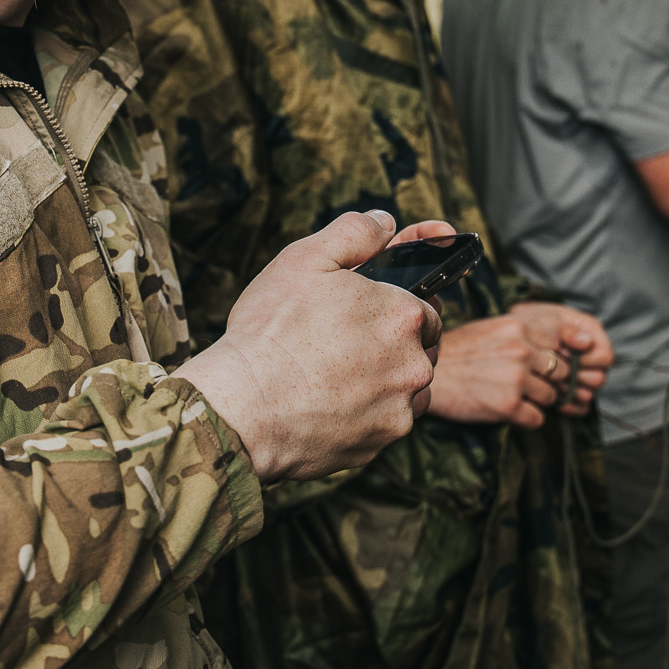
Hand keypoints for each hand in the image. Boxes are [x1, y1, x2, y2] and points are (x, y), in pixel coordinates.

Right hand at [172, 210, 441, 481]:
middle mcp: (413, 366)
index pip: (426, 309)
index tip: (369, 312)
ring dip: (383, 382)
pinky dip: (363, 415)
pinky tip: (326, 403)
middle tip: (346, 340)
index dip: (398, 307)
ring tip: (335, 373)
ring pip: (405, 391)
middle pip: (420, 351)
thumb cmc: (271, 331)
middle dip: (393, 344)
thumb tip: (385, 222)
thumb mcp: (306, 259)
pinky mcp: (376, 447)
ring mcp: (398, 411)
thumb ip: (354, 232)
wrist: (241, 408)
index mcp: (404, 316)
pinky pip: (380, 426)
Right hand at [423, 314, 566, 428]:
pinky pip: (538, 419)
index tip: (539, 366)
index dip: (550, 358)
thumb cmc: (456, 352)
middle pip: (561, 371)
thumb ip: (522, 334)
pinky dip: (527, 419)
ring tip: (514, 397)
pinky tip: (509, 411)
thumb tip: (555, 346)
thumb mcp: (491, 329)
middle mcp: (521, 351)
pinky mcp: (508, 406)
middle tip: (528, 386)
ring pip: (552, 397)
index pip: (558, 345)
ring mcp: (516, 379)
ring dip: (537, 401)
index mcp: (517, 328)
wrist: (428, 377)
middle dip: (549, 381)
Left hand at [505, 302, 614, 415]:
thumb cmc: (531, 324)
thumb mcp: (545, 321)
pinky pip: (580, 408)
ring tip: (548, 381)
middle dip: (574, 376)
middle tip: (552, 370)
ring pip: (588, 395)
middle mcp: (592, 358)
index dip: (586, 359)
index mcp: (592, 336)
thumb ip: (565, 330)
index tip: (563, 354)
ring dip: (566, 390)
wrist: (513, 337)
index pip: (605, 357)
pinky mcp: (574, 393)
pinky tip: (552, 397)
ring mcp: (584, 377)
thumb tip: (586, 342)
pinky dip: (566, 405)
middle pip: (598, 379)